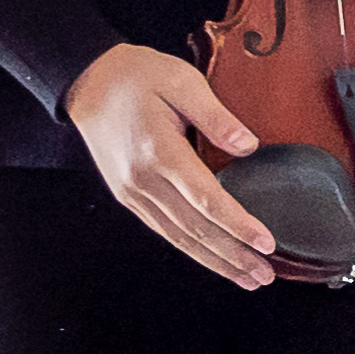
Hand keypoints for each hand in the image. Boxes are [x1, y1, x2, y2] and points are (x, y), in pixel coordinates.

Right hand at [65, 44, 277, 287]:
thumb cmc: (136, 76)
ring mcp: (132, 192)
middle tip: (264, 275)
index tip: (266, 242)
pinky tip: (212, 258)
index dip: (238, 225)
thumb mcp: (182, 80)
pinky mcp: (128, 196)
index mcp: (160, 152)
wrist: (87, 82)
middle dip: (233, 256)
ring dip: (215, 261)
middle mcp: (144, 180)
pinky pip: (163, 230)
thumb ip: (216, 116)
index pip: (207, 200)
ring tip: (247, 277)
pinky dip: (191, 249)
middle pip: (194, 229)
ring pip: (178, 237)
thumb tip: (249, 145)